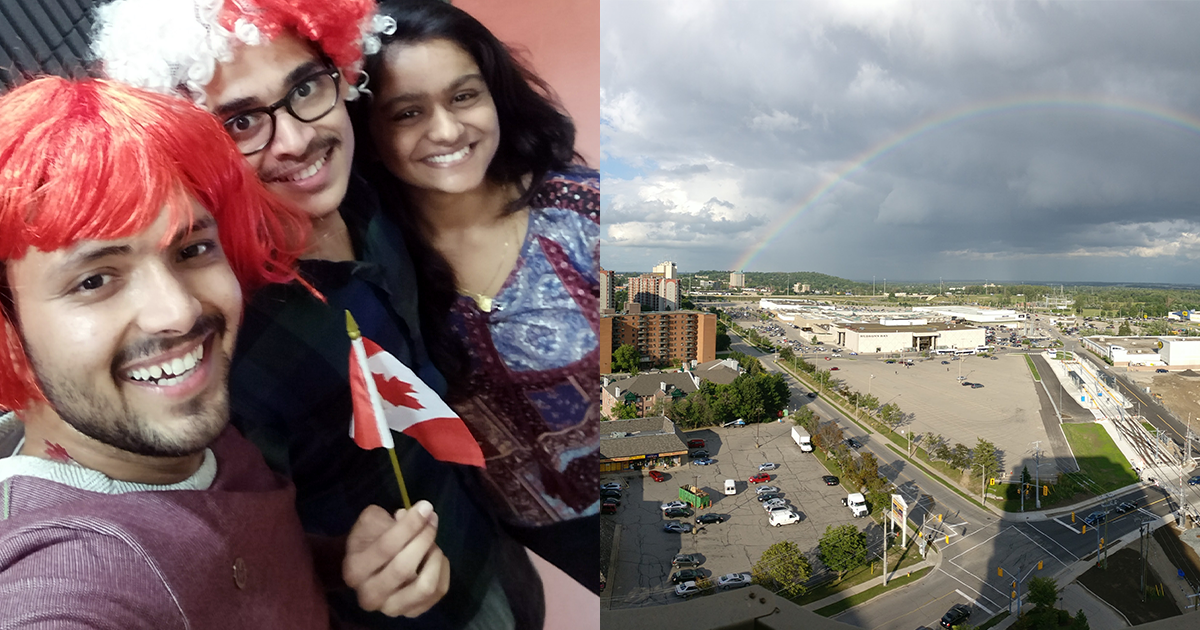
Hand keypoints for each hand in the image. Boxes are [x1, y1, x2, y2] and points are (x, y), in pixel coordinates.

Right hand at [343, 501, 449, 616]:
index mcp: (355, 570)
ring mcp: (392, 608)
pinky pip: (439, 591)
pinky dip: (442, 569)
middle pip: (404, 568)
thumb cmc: (369, 542)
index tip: (425, 506)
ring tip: (431, 542)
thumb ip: (388, 519)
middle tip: (432, 519)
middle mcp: (369, 595)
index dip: (410, 525)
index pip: (386, 547)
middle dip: (423, 538)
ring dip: (433, 557)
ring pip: (425, 586)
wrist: (366, 571)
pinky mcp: (412, 612)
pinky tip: (435, 555)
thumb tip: (415, 515)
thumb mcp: (369, 523)